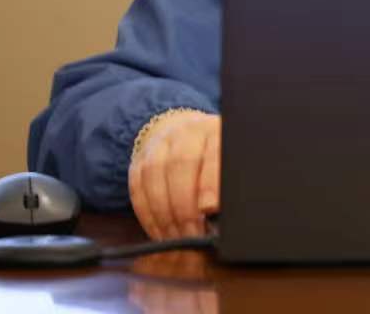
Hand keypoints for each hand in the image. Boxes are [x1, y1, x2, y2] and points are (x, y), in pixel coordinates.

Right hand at [128, 111, 220, 239]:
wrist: (187, 136)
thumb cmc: (217, 162)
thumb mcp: (231, 166)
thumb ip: (230, 185)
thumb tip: (225, 214)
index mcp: (215, 131)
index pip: (212, 153)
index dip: (209, 182)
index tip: (209, 208)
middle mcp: (186, 132)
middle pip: (180, 165)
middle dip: (185, 207)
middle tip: (193, 235)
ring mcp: (160, 143)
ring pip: (155, 176)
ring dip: (165, 214)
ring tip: (178, 238)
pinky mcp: (139, 160)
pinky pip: (138, 187)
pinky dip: (147, 214)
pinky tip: (160, 232)